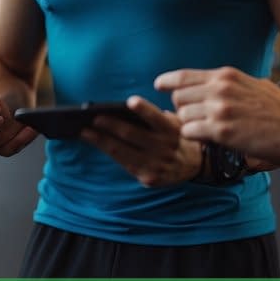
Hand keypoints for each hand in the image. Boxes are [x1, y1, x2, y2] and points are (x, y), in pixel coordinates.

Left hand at [81, 96, 200, 186]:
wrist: (194, 165)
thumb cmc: (175, 136)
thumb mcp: (175, 123)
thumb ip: (156, 118)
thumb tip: (123, 110)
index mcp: (172, 131)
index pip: (157, 118)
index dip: (144, 109)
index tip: (130, 101)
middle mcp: (165, 149)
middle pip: (132, 135)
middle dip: (111, 125)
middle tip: (93, 117)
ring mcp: (156, 165)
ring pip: (123, 152)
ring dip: (101, 141)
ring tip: (85, 131)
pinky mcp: (148, 178)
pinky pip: (123, 163)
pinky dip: (108, 152)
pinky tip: (96, 143)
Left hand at [154, 67, 279, 166]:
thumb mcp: (254, 84)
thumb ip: (230, 84)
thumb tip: (215, 83)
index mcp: (226, 75)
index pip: (184, 75)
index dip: (168, 81)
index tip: (159, 85)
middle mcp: (219, 89)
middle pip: (178, 97)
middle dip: (182, 110)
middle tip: (195, 119)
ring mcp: (220, 109)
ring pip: (182, 117)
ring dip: (190, 126)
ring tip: (205, 132)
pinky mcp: (222, 131)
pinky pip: (190, 133)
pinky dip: (195, 139)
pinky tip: (209, 140)